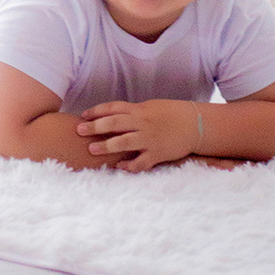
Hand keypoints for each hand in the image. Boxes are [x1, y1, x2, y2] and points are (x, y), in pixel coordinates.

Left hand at [76, 99, 199, 171]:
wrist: (195, 124)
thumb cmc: (171, 114)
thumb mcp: (151, 107)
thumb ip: (133, 112)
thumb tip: (113, 116)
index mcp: (140, 109)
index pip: (114, 107)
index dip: (97, 111)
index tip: (83, 116)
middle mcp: (143, 123)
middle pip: (115, 123)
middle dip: (96, 126)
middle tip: (79, 130)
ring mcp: (150, 138)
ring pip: (125, 142)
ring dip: (107, 146)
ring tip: (92, 149)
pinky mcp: (158, 153)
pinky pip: (141, 161)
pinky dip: (130, 165)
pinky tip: (119, 167)